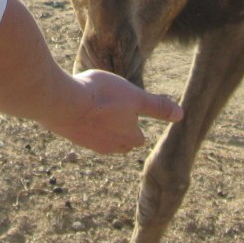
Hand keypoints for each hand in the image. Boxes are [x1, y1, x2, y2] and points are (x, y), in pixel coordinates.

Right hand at [44, 69, 182, 154]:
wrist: (63, 102)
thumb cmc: (102, 96)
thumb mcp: (135, 96)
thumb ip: (157, 106)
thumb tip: (181, 114)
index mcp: (129, 138)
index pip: (138, 135)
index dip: (134, 119)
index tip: (129, 106)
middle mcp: (110, 147)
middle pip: (120, 140)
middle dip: (118, 127)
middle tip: (113, 106)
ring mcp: (88, 143)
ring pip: (100, 136)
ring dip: (100, 124)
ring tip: (96, 105)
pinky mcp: (71, 136)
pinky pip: (82, 130)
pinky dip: (83, 121)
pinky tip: (78, 105)